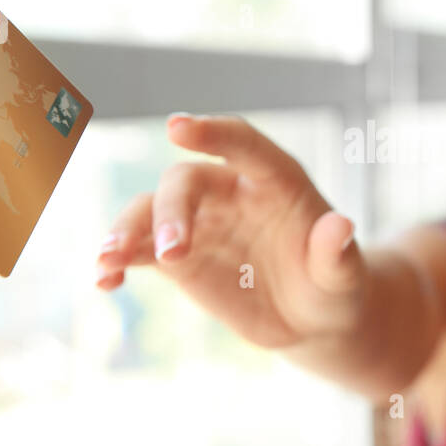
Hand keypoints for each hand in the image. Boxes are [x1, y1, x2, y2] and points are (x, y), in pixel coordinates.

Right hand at [95, 115, 363, 348]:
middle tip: (174, 252)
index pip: (242, 144)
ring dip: (127, 230)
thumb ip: (336, 253)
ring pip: (150, 211)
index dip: (212, 133)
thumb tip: (341, 227)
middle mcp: (229, 192)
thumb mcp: (342, 276)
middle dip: (173, 211)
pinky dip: (116, 263)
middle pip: (187, 183)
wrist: (311, 318)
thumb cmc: (333, 285)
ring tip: (110, 259)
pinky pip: (138, 251)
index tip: (176, 128)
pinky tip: (103, 280)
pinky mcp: (177, 258)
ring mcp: (198, 223)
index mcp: (274, 180)